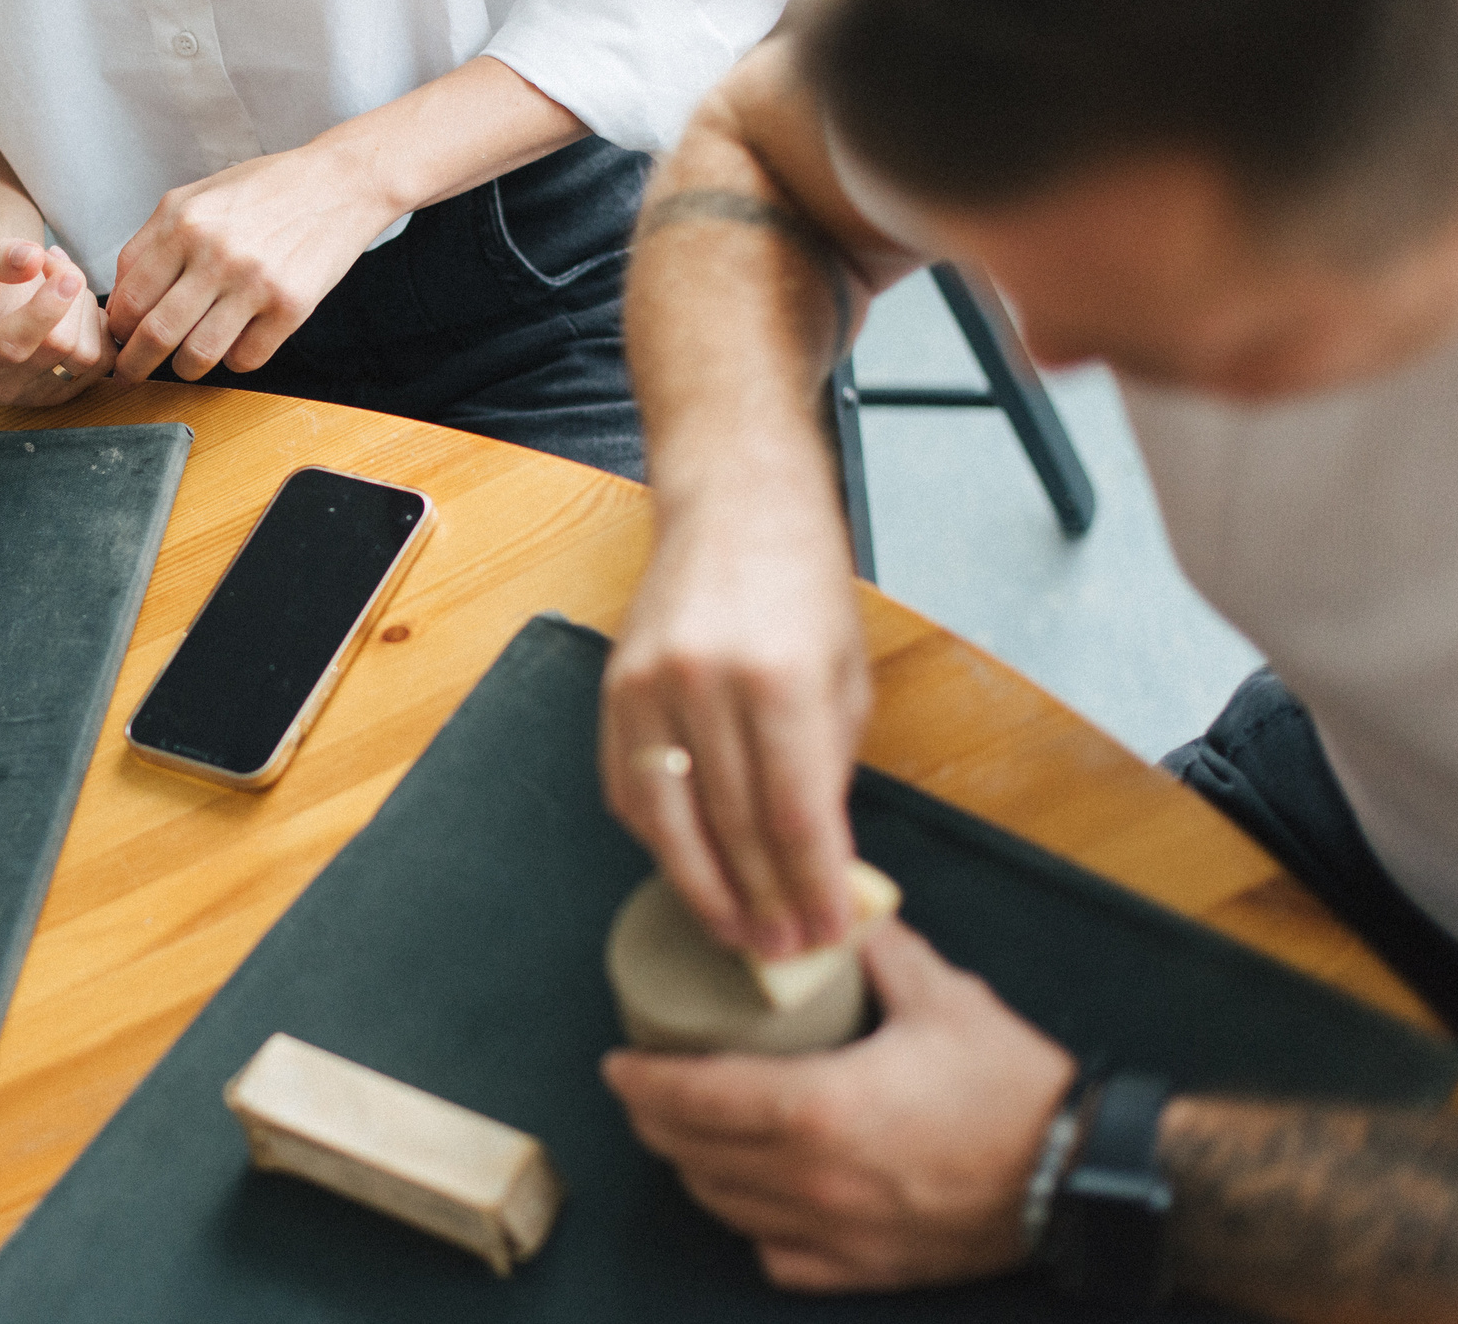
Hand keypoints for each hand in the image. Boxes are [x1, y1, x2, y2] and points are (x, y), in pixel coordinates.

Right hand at [0, 234, 113, 405]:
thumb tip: (31, 259)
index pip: (10, 347)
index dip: (45, 310)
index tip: (66, 275)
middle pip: (58, 345)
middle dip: (68, 293)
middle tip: (51, 261)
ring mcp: (37, 396)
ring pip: (86, 355)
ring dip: (85, 307)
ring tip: (61, 282)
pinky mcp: (69, 392)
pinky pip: (105, 360)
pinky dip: (100, 325)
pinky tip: (76, 307)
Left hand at [105, 144, 398, 382]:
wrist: (338, 182)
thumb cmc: (265, 189)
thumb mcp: (197, 196)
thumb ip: (154, 240)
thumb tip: (121, 295)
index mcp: (184, 223)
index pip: (129, 297)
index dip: (116, 328)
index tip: (119, 338)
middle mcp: (215, 252)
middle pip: (155, 334)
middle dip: (134, 365)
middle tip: (130, 374)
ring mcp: (255, 282)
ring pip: (198, 356)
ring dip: (185, 369)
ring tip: (186, 362)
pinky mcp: (291, 306)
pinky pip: (246, 360)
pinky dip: (234, 360)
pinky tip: (236, 341)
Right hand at [601, 488, 869, 958]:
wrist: (732, 506)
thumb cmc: (801, 585)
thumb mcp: (844, 677)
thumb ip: (828, 770)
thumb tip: (817, 861)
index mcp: (780, 681)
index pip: (796, 818)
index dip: (813, 888)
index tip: (828, 931)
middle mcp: (706, 685)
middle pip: (733, 829)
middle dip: (764, 902)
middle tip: (784, 950)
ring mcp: (648, 687)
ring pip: (669, 821)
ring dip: (704, 888)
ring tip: (734, 931)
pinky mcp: (613, 690)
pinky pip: (629, 787)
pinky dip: (657, 837)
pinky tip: (686, 866)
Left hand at [603, 919, 1074, 1292]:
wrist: (1085, 1174)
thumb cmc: (1014, 1086)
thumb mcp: (939, 994)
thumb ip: (875, 946)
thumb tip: (835, 908)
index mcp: (819, 1110)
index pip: (693, 1100)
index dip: (643, 1083)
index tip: (619, 1063)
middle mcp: (813, 1182)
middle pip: (694, 1157)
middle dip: (654, 1121)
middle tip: (645, 1087)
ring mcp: (836, 1236)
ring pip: (725, 1208)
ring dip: (693, 1169)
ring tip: (686, 1130)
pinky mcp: (865, 1270)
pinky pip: (777, 1256)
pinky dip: (750, 1224)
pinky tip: (751, 1192)